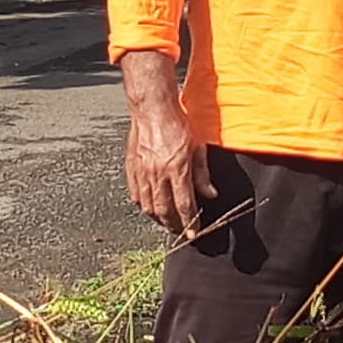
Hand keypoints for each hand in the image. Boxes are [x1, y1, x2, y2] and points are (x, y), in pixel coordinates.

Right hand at [120, 54, 206, 234]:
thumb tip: (210, 195)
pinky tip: (151, 208)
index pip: (184, 204)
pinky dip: (143, 206)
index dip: (190, 222)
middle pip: (165, 210)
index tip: (194, 233)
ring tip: (168, 222)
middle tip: (182, 231)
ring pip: (148, 206)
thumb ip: (203, 174)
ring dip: (159, 219)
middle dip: (174, 225)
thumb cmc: (178, 124)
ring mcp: (142, 172)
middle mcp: (158, 173)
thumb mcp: (198, 147)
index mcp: (177, 168)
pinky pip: (135, 195)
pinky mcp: (131, 168)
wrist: (152, 108)